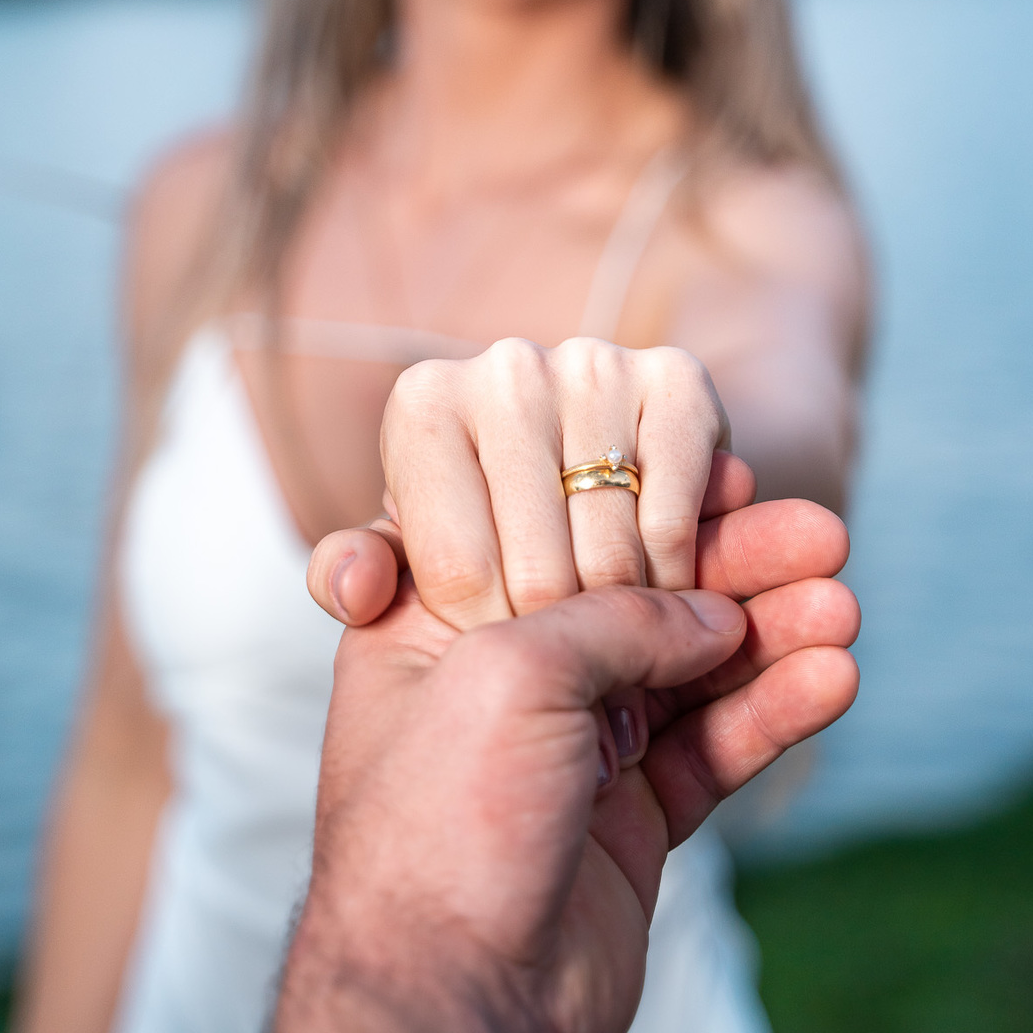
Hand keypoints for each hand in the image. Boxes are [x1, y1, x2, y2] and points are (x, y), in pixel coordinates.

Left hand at [237, 551, 857, 1032]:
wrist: (449, 1007)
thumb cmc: (443, 824)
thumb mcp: (514, 672)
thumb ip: (619, 621)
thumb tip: (713, 615)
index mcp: (443, 621)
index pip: (552, 529)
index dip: (642, 500)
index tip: (730, 478)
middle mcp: (510, 678)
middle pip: (638, 595)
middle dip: (733, 567)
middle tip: (823, 536)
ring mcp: (573, 749)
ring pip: (689, 671)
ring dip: (769, 636)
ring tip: (844, 606)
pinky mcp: (630, 820)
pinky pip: (713, 748)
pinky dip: (772, 713)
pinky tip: (833, 678)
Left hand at [363, 337, 730, 626]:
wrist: (589, 506)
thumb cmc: (483, 539)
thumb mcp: (404, 560)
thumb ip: (355, 576)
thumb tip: (354, 588)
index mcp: (424, 404)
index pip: (460, 571)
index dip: (485, 637)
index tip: (499, 649)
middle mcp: (505, 369)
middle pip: (539, 570)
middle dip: (555, 641)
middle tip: (565, 666)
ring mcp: (594, 366)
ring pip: (612, 554)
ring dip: (620, 626)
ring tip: (611, 640)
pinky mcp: (678, 381)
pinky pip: (673, 520)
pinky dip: (675, 579)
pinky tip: (660, 593)